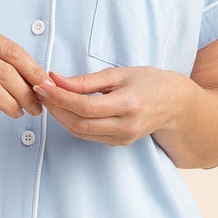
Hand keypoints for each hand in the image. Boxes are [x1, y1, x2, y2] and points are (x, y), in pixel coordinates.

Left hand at [31, 63, 184, 145]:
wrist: (175, 104)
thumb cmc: (150, 83)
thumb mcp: (120, 74)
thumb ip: (87, 81)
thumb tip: (56, 80)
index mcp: (129, 104)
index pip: (85, 106)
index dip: (59, 98)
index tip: (43, 85)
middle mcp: (126, 126)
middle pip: (79, 123)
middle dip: (55, 107)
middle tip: (41, 90)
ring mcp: (122, 138)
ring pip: (80, 132)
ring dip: (60, 116)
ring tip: (50, 97)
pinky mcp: (118, 143)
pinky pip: (88, 135)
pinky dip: (72, 122)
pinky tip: (64, 108)